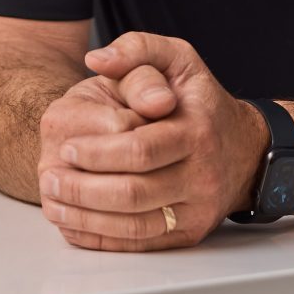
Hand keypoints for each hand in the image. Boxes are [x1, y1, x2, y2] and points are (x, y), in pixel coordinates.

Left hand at [36, 31, 268, 251]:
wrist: (244, 149)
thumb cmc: (199, 101)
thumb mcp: (177, 59)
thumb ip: (137, 49)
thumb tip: (96, 58)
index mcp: (196, 132)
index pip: (140, 150)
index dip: (98, 152)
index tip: (66, 147)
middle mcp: (202, 176)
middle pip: (135, 193)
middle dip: (84, 189)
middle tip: (49, 178)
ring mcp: (197, 210)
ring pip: (136, 226)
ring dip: (87, 217)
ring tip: (54, 201)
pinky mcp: (189, 233)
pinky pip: (141, 244)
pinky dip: (102, 238)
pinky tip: (75, 223)